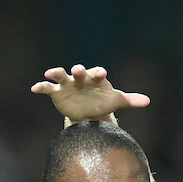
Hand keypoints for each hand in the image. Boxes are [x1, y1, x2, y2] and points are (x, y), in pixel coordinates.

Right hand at [30, 64, 149, 121]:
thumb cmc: (102, 102)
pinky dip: (41, 86)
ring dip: (56, 73)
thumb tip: (148, 101)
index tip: (101, 73)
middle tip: (77, 70)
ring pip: (61, 75)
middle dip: (78, 70)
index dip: (99, 73)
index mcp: (95, 78)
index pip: (98, 73)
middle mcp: (81, 78)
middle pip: (79, 72)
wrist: (88, 111)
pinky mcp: (57, 92)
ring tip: (50, 73)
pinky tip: (34, 88)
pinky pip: (48, 88)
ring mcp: (68, 84)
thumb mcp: (116, 101)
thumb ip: (130, 100)